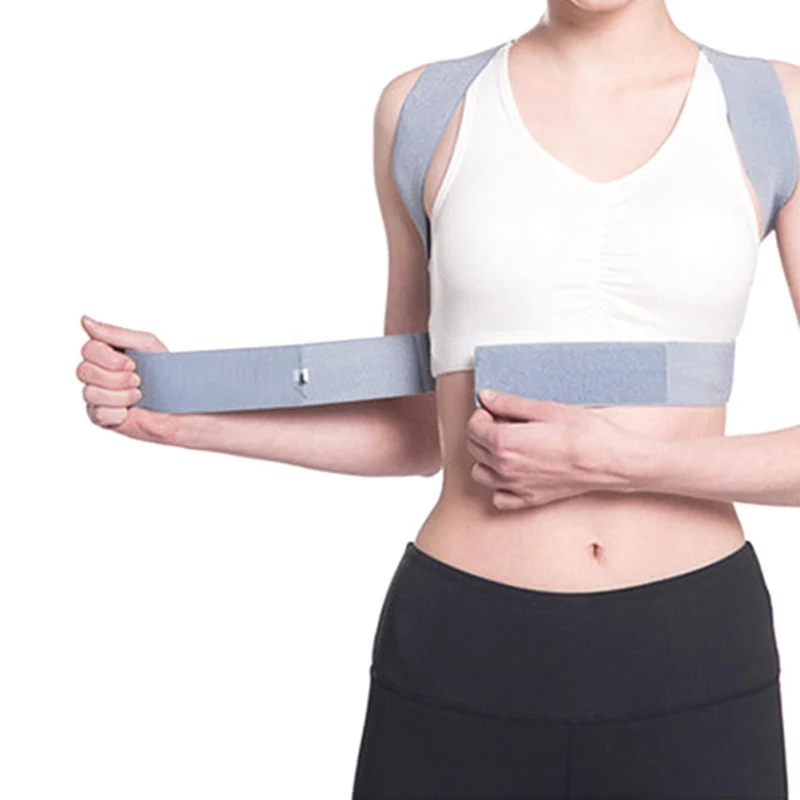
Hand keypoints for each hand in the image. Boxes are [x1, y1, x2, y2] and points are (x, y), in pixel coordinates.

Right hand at [76, 316, 176, 443]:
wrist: (182, 405)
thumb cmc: (167, 374)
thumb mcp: (145, 345)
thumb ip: (114, 333)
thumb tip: (84, 320)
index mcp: (106, 354)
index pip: (88, 350)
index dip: (109, 358)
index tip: (133, 363)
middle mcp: (97, 374)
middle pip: (84, 371)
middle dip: (116, 377)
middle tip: (138, 380)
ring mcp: (97, 396)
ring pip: (90, 393)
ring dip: (121, 395)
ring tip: (139, 395)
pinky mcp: (102, 418)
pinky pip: (98, 413)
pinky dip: (119, 411)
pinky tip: (131, 410)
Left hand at [466, 388, 641, 509]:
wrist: (609, 460)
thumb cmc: (584, 433)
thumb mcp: (545, 409)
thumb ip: (510, 404)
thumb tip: (487, 397)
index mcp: (505, 444)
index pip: (473, 428)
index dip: (480, 415)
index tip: (492, 411)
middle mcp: (505, 469)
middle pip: (474, 449)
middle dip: (482, 433)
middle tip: (501, 423)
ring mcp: (516, 487)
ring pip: (481, 474)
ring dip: (486, 458)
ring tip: (506, 446)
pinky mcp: (529, 499)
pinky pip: (499, 497)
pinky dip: (498, 485)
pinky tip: (512, 471)